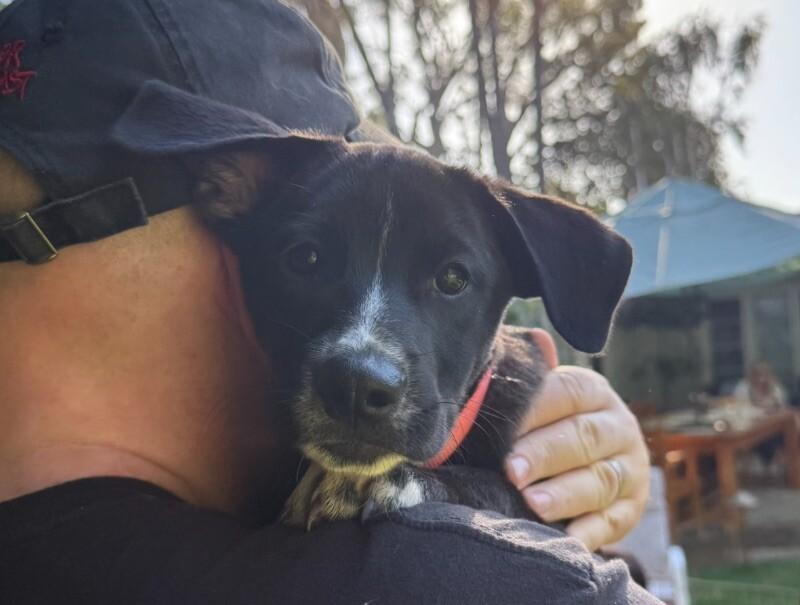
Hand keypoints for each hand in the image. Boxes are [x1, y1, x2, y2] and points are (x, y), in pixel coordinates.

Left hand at [504, 329, 649, 550]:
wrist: (580, 458)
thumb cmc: (542, 421)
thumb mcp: (537, 394)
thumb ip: (530, 374)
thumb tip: (539, 342)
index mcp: (593, 392)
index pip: (569, 393)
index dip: (536, 410)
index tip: (503, 428)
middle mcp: (619, 426)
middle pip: (585, 437)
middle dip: (545, 455)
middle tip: (511, 471)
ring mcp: (630, 469)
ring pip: (601, 480)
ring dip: (567, 494)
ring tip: (533, 504)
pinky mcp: (631, 509)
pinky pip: (613, 522)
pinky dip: (589, 532)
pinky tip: (565, 540)